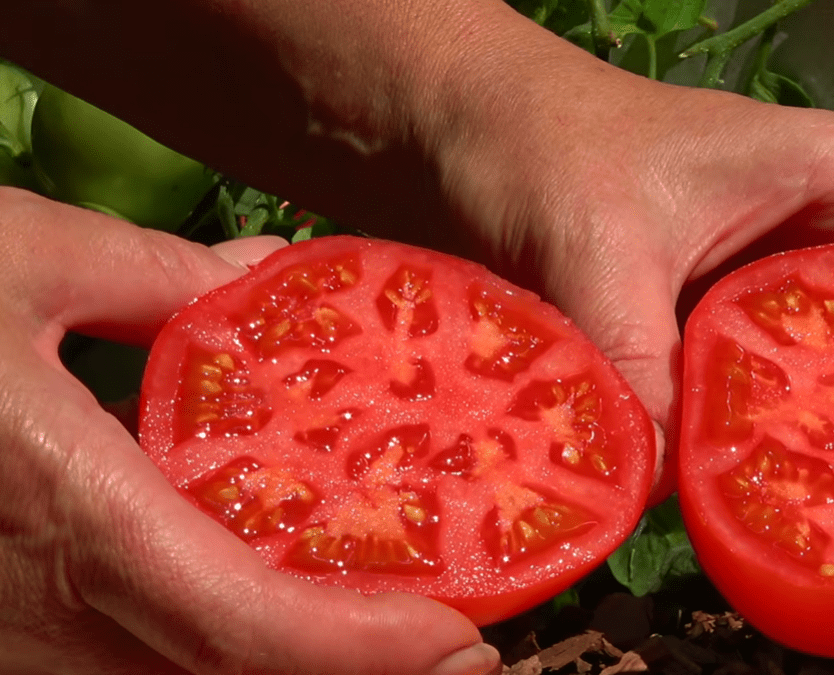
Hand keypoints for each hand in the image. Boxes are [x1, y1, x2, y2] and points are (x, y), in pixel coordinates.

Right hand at [0, 187, 499, 674]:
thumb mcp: (14, 261)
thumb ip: (154, 281)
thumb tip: (256, 282)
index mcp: (67, 520)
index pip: (251, 627)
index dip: (366, 652)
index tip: (461, 640)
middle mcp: (43, 620)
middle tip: (461, 652)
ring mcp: (11, 652)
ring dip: (290, 672)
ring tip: (394, 642)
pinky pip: (122, 673)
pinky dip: (215, 659)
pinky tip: (269, 619)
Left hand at [404, 70, 833, 499]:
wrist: (465, 137)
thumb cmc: (542, 146)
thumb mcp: (594, 243)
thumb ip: (638, 356)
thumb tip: (669, 486)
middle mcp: (833, 240)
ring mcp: (783, 298)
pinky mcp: (730, 340)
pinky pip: (805, 406)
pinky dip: (827, 461)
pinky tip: (820, 524)